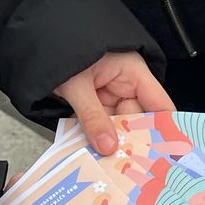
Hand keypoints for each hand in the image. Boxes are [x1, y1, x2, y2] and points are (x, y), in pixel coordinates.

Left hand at [53, 53, 173, 155]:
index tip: (168, 156)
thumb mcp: (76, 83)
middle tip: (131, 167)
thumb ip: (92, 116)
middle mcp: (125, 85)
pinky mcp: (93, 104)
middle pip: (138, 122)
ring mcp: (108, 96)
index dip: (167, 131)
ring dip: (111, 144)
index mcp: (133, 72)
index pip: (160, 105)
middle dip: (133, 143)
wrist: (35, 37)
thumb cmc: (60, 46)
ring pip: (117, 127)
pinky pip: (100, 126)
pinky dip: (95, 138)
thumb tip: (108, 147)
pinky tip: (92, 153)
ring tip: (108, 164)